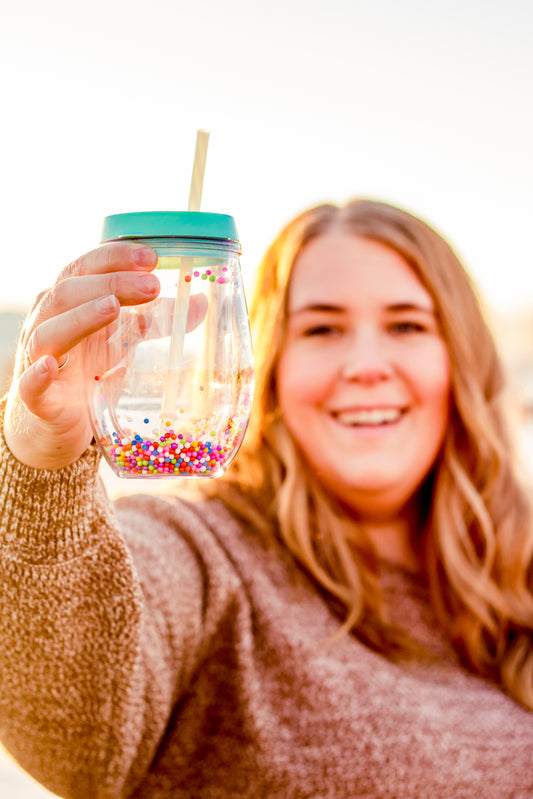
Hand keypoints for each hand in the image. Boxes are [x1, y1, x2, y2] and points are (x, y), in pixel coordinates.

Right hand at [4, 242, 162, 469]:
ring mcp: (38, 357)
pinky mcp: (36, 396)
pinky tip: (50, 366)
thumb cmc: (87, 366)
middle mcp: (48, 321)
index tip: (152, 257)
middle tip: (152, 285)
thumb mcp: (123, 337)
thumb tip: (200, 302)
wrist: (56, 416)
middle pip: (70, 291)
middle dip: (111, 283)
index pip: (86, 267)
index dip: (116, 258)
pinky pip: (30, 384)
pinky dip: (38, 373)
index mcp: (70, 300)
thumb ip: (155, 318)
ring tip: (112, 307)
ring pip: (50, 331)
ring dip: (81, 317)